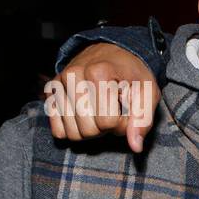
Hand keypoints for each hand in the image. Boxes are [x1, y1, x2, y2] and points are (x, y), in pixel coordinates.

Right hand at [44, 43, 159, 152]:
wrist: (113, 52)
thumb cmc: (132, 74)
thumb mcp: (148, 91)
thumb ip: (143, 118)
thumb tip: (135, 146)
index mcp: (98, 72)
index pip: (108, 122)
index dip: (122, 124)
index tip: (126, 110)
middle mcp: (73, 75)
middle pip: (88, 130)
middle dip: (106, 129)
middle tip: (114, 112)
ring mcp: (58, 84)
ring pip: (73, 133)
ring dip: (90, 130)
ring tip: (100, 112)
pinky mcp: (50, 92)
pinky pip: (58, 130)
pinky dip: (74, 129)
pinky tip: (85, 115)